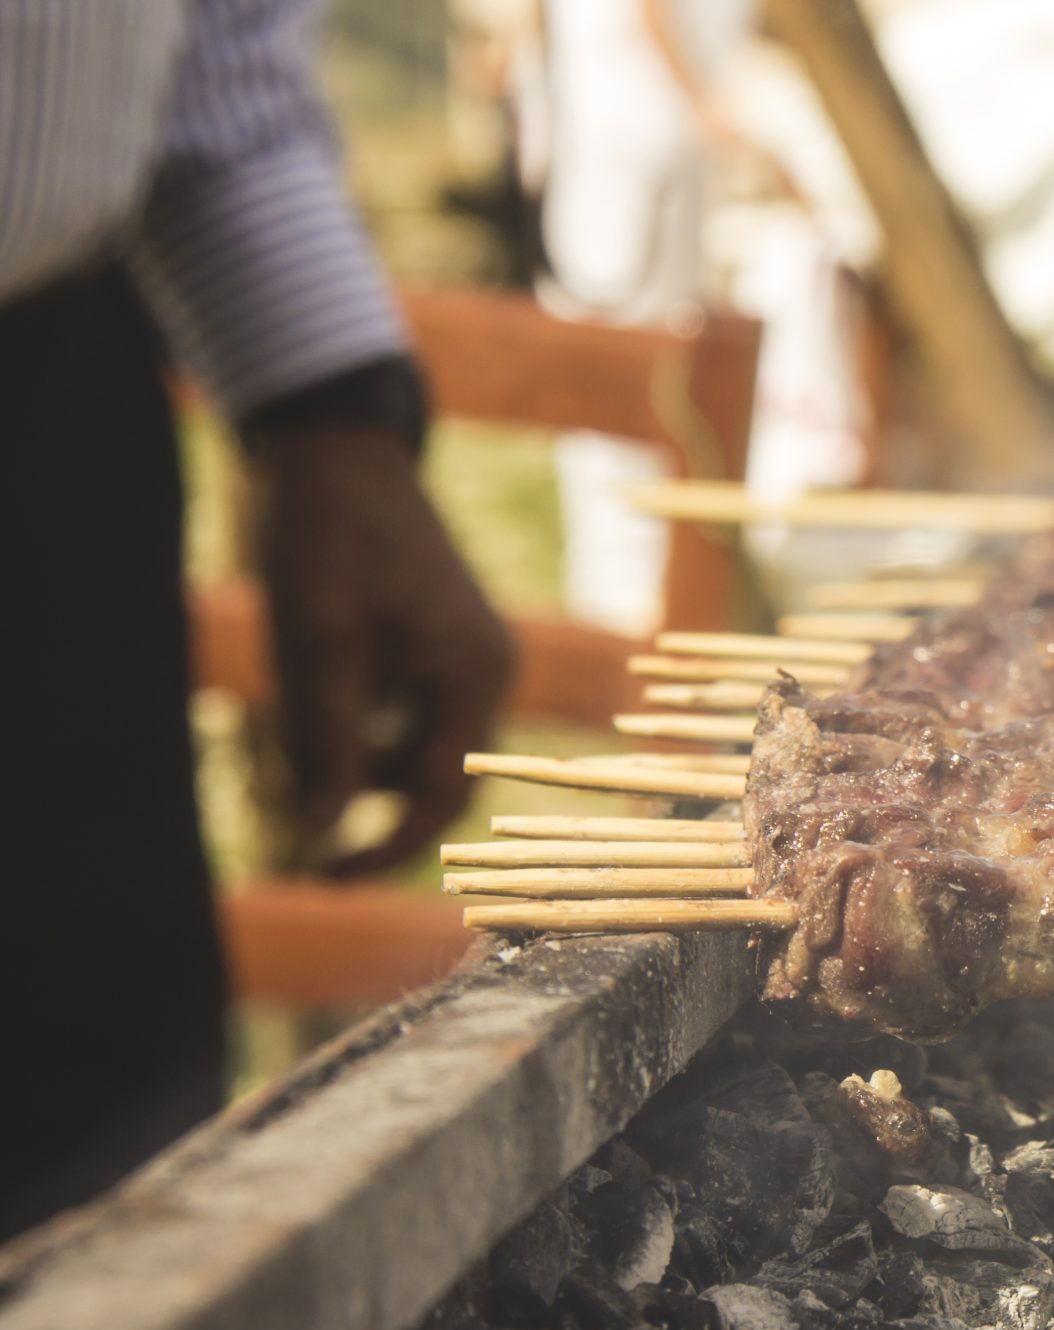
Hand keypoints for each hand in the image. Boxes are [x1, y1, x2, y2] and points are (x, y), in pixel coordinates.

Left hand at [252, 427, 513, 875]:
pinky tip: (314, 690)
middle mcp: (488, 672)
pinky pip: (409, 713)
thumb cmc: (328, 541)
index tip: (327, 876)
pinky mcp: (444, 645)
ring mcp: (470, 658)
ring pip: (414, 747)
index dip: (387, 845)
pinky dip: (362, 723)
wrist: (341, 454)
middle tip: (302, 831)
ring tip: (289, 716)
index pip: (440, 794)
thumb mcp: (315, 644)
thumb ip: (320, 739)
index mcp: (474, 674)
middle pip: (432, 777)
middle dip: (368, 804)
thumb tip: (316, 830)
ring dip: (354, 756)